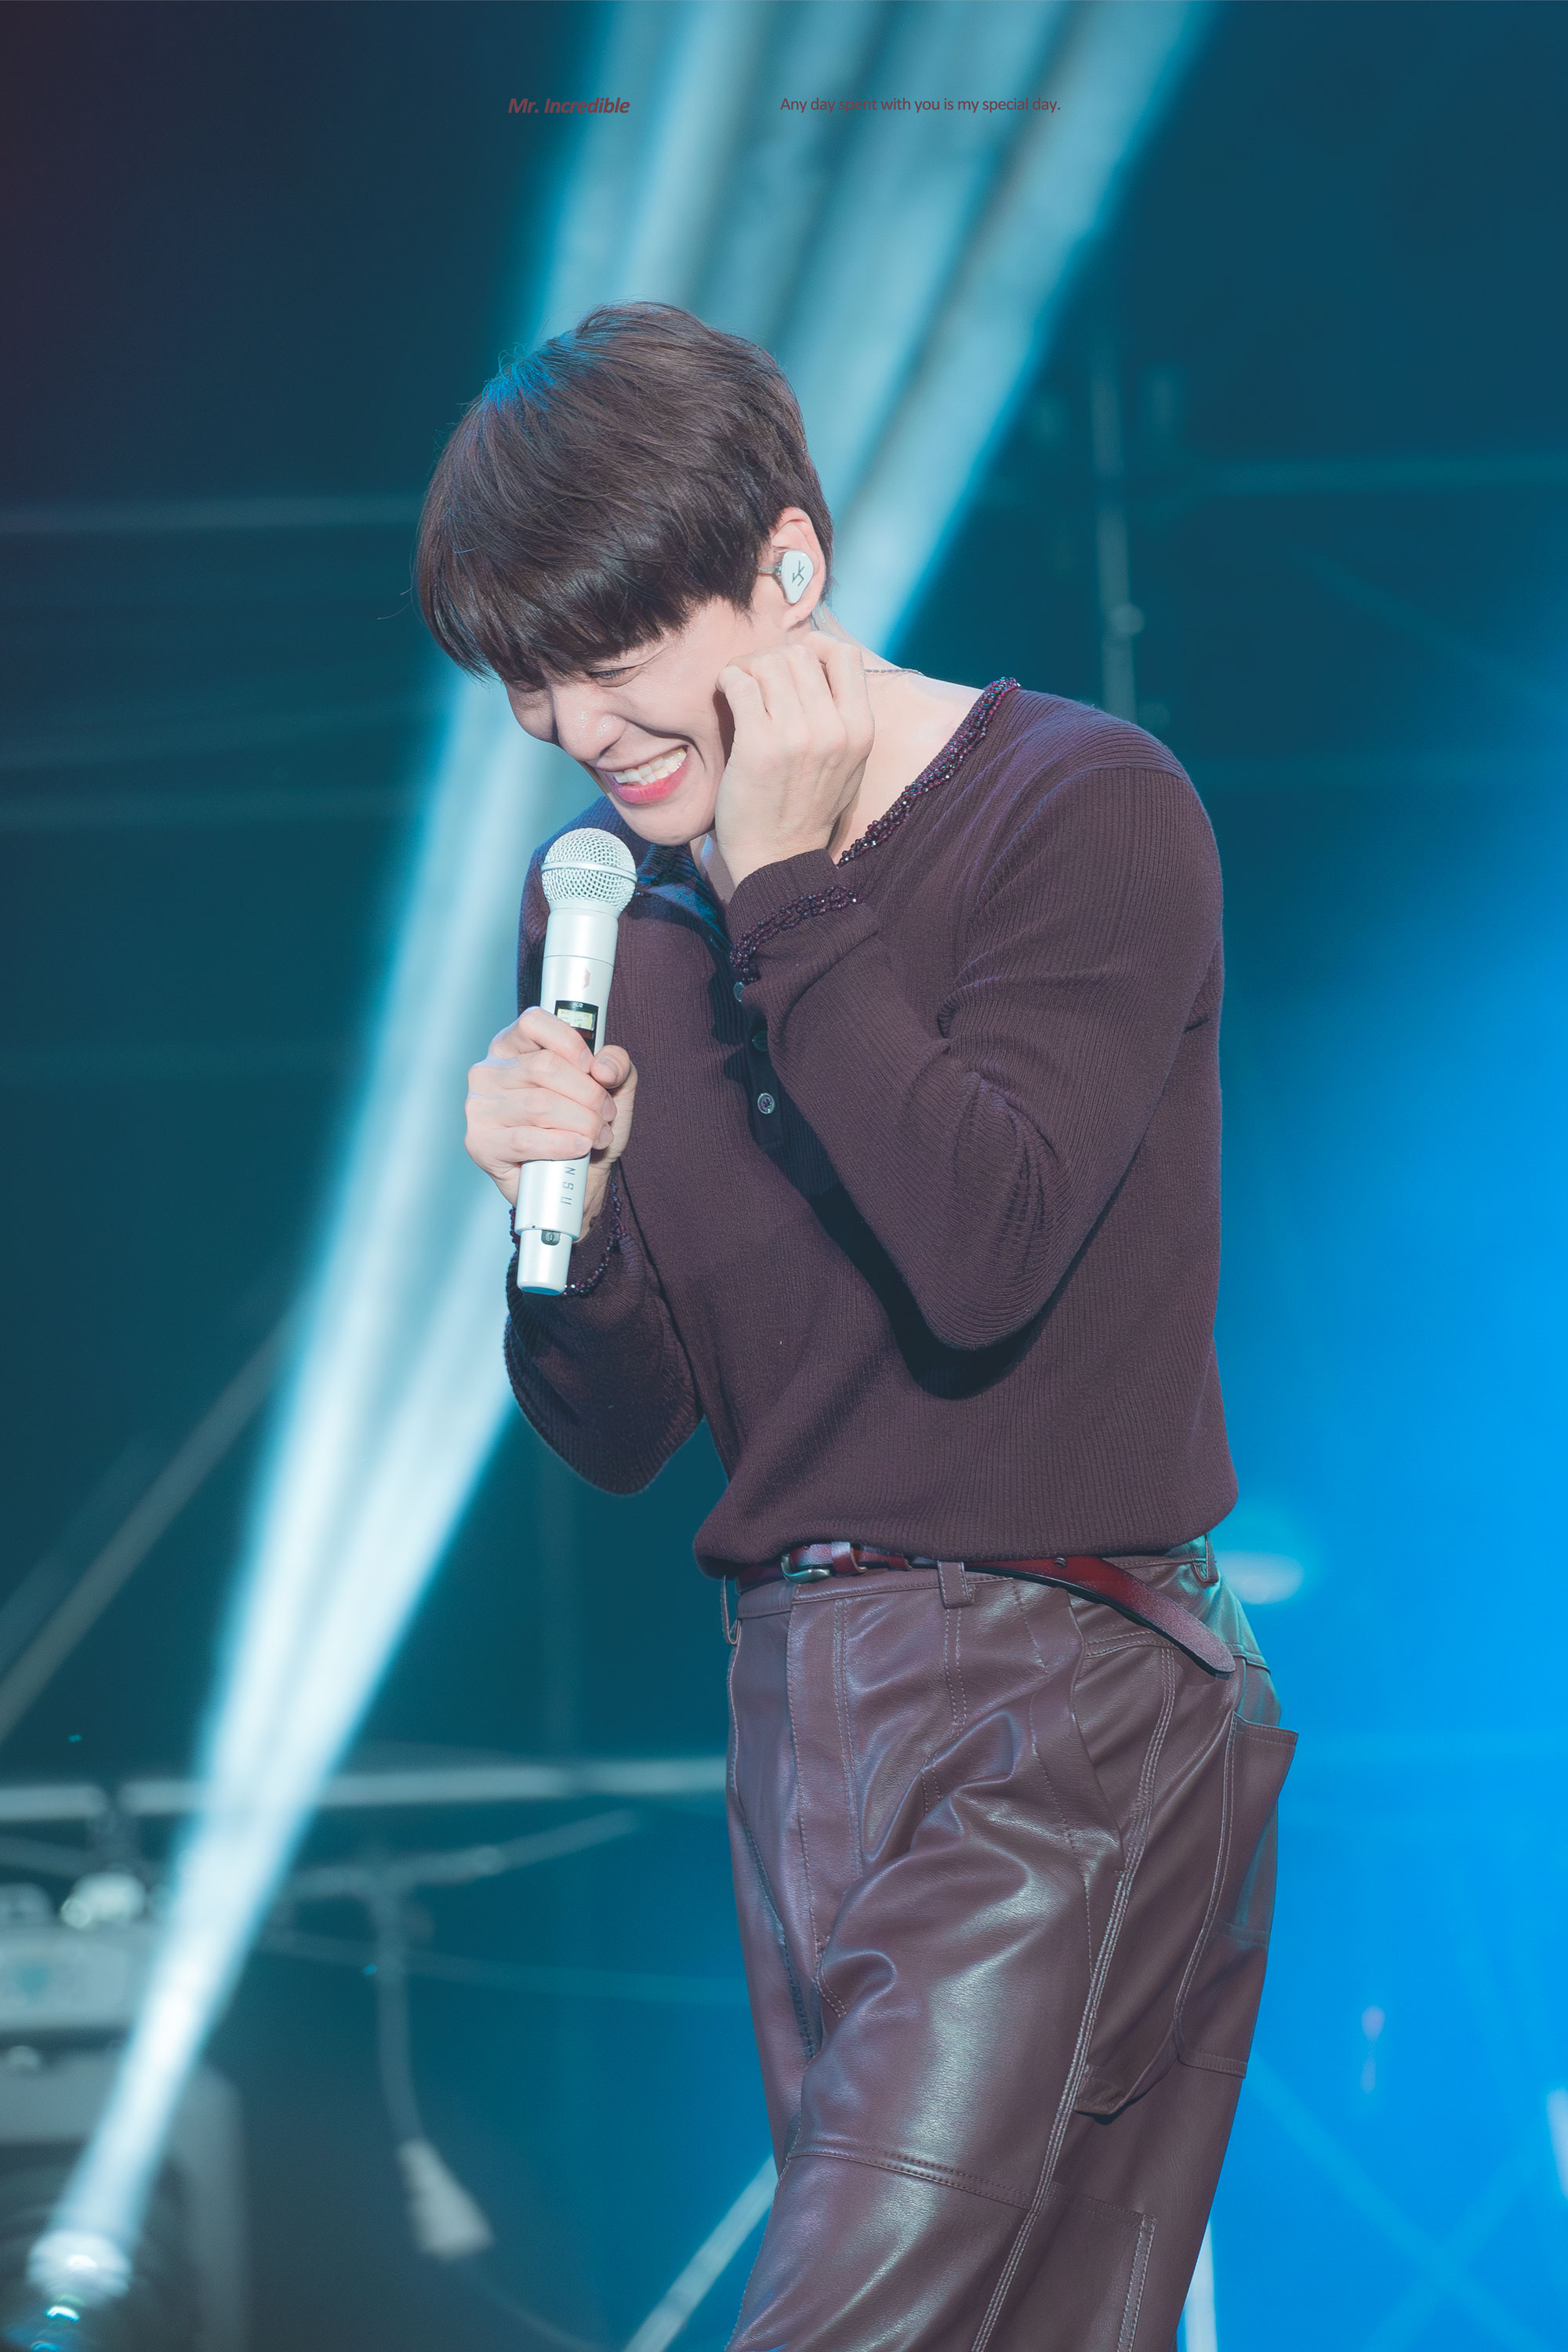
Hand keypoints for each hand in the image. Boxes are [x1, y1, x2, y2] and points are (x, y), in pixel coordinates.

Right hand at [466, 1007, 636, 1226]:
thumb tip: (603, 1067)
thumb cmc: (584, 1126)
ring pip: (540, 1105)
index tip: (593, 1068)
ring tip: (597, 1134)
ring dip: (581, 1122)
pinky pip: (526, 1140)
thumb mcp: (612, 1088)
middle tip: (605, 1113)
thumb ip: (617, 1064)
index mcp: (513, 1047)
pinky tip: (578, 1147)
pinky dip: (561, 1144)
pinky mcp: (480, 1143)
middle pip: (545, 1067)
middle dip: (588, 1093)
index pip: (533, 1023)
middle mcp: (489, 1072)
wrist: (573, 1181)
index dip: (570, 1042)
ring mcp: (479, 1107)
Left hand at [711, 636, 874, 889]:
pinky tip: (727, 694)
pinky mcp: (758, 746)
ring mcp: (797, 737)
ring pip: (769, 663)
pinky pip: (741, 683)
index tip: (794, 666)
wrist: (778, 857)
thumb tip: (821, 660)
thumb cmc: (807, 807)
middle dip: (773, 658)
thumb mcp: (848, 764)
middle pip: (800, 654)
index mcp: (861, 730)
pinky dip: (729, 680)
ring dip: (748, 667)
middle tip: (756, 678)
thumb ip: (844, 716)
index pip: (845, 654)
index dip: (814, 648)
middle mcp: (834, 730)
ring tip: (740, 687)